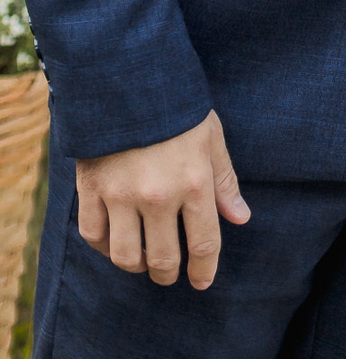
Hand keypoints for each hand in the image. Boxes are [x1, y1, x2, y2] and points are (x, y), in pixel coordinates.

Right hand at [76, 109, 250, 290]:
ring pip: (125, 256)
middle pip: (163, 259)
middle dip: (168, 273)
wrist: (128, 77)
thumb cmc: (177, 107)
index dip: (204, 270)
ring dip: (136, 265)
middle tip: (169, 272)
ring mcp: (121, 194)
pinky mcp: (92, 188)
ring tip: (143, 259)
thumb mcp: (211, 137)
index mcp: (193, 182)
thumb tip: (241, 218)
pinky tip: (114, 240)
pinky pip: (93, 236)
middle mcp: (158, 195)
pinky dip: (103, 246)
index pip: (203, 243)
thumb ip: (224, 181)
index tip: (201, 281)